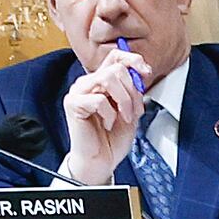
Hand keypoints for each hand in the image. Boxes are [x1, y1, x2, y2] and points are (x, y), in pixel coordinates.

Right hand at [57, 53, 145, 186]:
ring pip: (108, 78)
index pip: (115, 56)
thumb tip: (140, 74)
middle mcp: (89, 82)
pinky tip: (107, 123)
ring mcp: (79, 92)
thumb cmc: (112, 138)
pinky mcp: (73, 104)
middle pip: (116, 68)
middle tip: (133, 111)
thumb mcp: (131, 111)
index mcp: (101, 81)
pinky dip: (109, 114)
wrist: (101, 162)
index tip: (145, 72)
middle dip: (132, 91)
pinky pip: (98, 100)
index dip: (132, 59)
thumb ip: (133, 91)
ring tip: (123, 117)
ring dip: (124, 101)